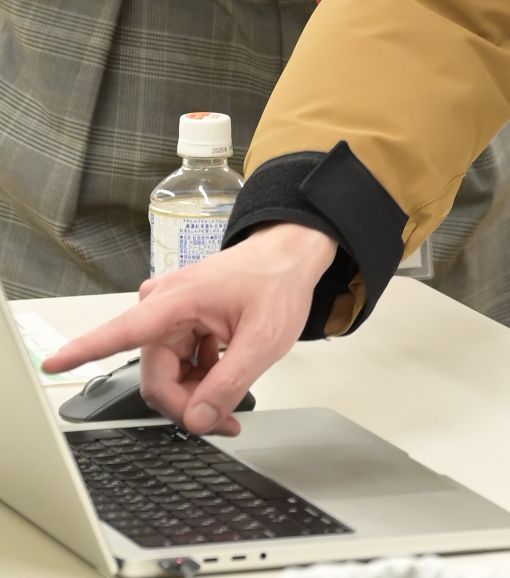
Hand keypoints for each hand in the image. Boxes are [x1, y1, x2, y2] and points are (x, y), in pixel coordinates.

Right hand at [42, 224, 337, 436]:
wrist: (290, 255)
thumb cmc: (277, 282)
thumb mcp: (263, 340)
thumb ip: (228, 384)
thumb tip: (196, 421)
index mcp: (176, 301)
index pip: (120, 331)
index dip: (82, 351)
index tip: (51, 363)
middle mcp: (164, 304)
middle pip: (154, 377)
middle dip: (186, 403)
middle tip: (223, 419)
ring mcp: (170, 313)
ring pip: (166, 375)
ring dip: (195, 392)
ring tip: (231, 395)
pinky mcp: (179, 320)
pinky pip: (175, 364)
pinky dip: (199, 378)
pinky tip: (224, 374)